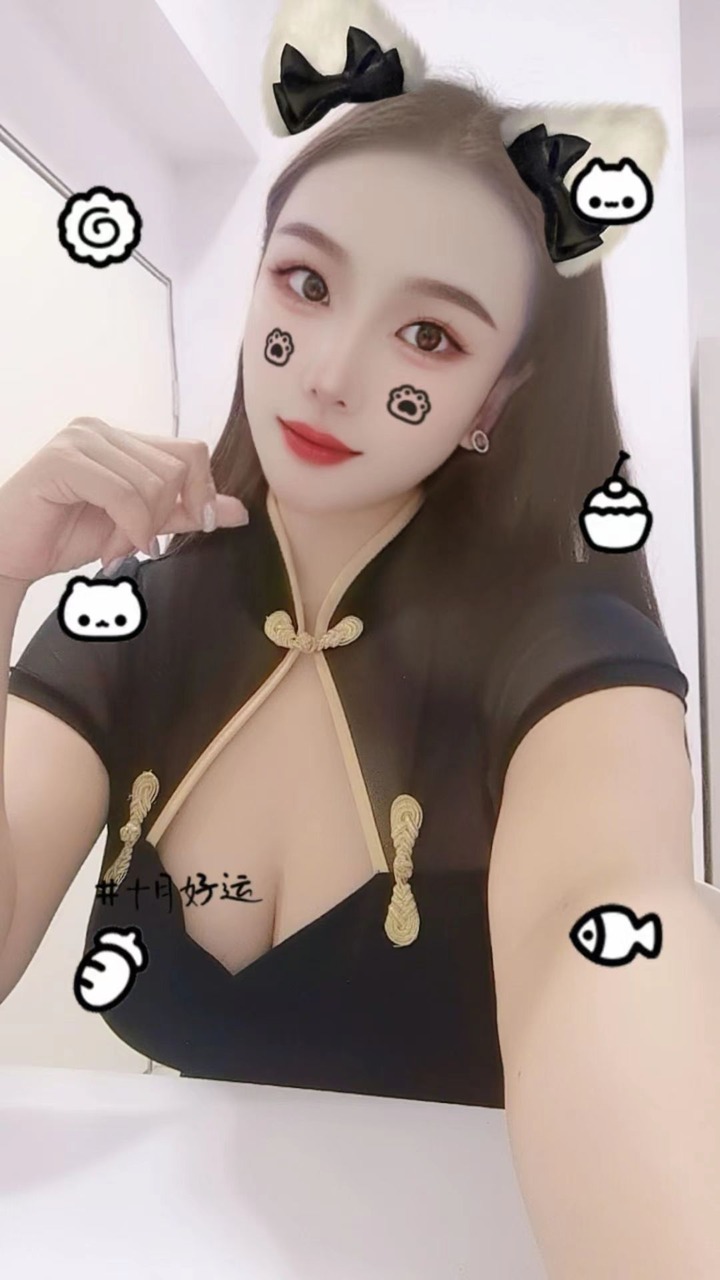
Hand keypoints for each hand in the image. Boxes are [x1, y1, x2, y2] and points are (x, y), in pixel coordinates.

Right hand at [0, 417, 248, 584]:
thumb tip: (239, 510)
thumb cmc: (65, 535)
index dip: (202, 492)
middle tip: (134, 544)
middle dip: (161, 519)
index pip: (190, 451)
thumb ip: (184, 513)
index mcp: (122, 438)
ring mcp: (80, 439)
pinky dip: (127, 530)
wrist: (11, 555)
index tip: (197, 526)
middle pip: (176, 469)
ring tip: (113, 546)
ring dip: (139, 530)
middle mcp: (101, 429)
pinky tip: (107, 548)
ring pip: (153, 484)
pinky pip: (124, 494)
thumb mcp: (139, 525)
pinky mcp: (62, 460)